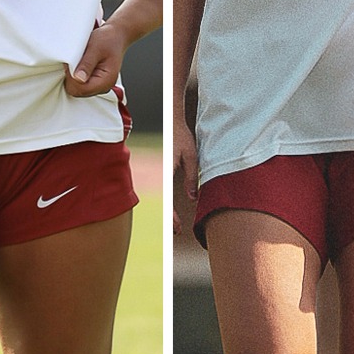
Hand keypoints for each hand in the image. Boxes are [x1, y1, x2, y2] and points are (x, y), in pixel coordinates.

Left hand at [64, 19, 127, 96]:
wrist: (115, 36)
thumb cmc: (107, 40)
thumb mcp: (95, 48)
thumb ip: (87, 64)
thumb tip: (79, 78)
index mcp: (106, 81)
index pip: (80, 89)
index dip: (71, 77)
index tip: (72, 62)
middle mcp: (103, 87)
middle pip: (77, 91)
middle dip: (71, 77)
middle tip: (74, 60)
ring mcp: (99, 86)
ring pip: (76, 89)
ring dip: (72, 76)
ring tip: (79, 61)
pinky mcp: (94, 82)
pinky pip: (79, 84)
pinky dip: (75, 75)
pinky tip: (80, 64)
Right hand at [172, 114, 198, 234]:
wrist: (171, 121)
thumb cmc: (182, 137)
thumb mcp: (191, 157)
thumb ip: (192, 179)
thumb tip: (193, 198)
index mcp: (167, 172)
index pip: (168, 201)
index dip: (172, 218)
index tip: (178, 229)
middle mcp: (161, 174)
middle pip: (163, 203)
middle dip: (169, 220)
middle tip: (177, 232)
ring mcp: (160, 172)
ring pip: (162, 198)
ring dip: (168, 212)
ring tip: (175, 224)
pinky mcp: (162, 171)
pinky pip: (164, 191)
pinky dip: (167, 203)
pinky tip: (171, 209)